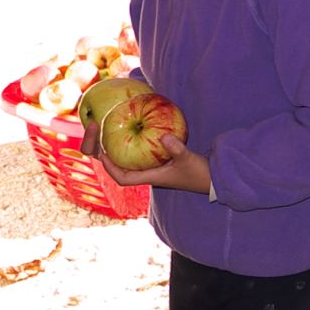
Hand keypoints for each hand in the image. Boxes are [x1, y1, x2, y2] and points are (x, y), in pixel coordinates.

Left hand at [96, 135, 212, 194]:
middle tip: (99, 137)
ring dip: (114, 150)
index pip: (123, 178)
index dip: (110, 168)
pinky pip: (137, 154)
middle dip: (105, 155)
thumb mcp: (188, 159)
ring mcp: (152, 168)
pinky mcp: (158, 162)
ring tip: (107, 133)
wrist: (211, 178)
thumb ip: (177, 148)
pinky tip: (130, 131)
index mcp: (150, 177)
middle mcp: (147, 173)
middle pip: (119, 169)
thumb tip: (164, 135)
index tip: (103, 154)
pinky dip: (130, 145)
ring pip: (126, 161)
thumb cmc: (198, 173)